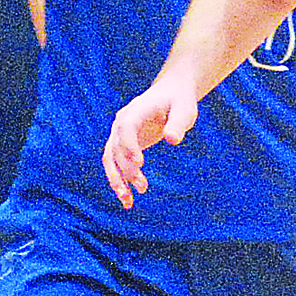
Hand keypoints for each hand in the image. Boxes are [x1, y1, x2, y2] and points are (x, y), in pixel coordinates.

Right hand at [102, 74, 199, 209]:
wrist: (171, 94)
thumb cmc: (179, 101)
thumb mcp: (184, 109)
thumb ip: (178, 123)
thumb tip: (172, 139)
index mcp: (135, 110)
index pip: (126, 127)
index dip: (129, 144)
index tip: (139, 162)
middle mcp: (121, 123)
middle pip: (116, 148)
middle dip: (127, 169)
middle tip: (143, 187)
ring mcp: (119, 135)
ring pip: (110, 160)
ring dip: (117, 180)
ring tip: (128, 201)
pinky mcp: (124, 146)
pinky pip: (116, 165)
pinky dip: (120, 181)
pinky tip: (128, 200)